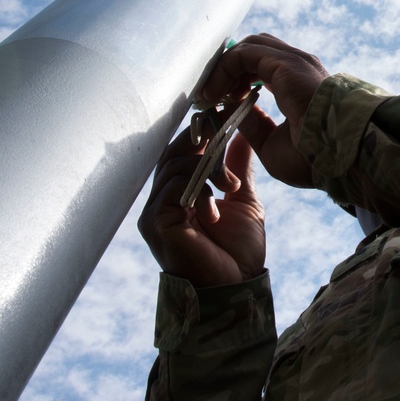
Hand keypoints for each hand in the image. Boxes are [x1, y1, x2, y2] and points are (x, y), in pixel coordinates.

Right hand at [139, 129, 264, 287]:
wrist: (235, 289)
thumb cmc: (238, 251)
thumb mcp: (244, 200)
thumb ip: (238, 168)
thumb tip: (241, 135)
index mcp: (182, 193)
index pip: (185, 150)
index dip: (204, 130)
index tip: (229, 112)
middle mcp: (163, 199)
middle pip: (174, 152)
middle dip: (203, 137)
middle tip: (228, 126)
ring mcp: (156, 211)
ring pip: (174, 165)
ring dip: (207, 166)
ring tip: (231, 185)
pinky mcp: (156, 223)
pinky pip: (172, 187)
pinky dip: (198, 186)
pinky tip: (217, 201)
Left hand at [199, 33, 329, 186]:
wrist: (339, 156)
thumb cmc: (313, 158)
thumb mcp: (271, 144)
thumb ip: (253, 124)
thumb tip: (230, 110)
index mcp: (301, 84)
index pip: (263, 66)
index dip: (237, 79)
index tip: (219, 101)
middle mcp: (299, 67)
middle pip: (255, 49)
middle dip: (229, 67)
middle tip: (211, 94)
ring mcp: (293, 61)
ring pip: (248, 47)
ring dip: (224, 67)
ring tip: (209, 94)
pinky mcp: (283, 63)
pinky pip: (243, 54)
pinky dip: (224, 68)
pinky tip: (214, 92)